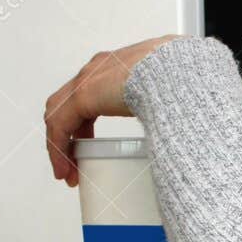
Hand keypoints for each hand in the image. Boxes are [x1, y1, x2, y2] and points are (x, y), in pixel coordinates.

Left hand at [43, 35, 179, 186]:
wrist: (181, 73)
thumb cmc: (184, 85)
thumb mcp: (170, 102)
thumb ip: (165, 117)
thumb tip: (176, 144)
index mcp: (120, 69)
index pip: (90, 96)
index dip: (84, 126)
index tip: (88, 149)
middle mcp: (99, 70)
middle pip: (69, 107)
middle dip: (69, 138)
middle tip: (73, 165)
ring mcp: (89, 78)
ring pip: (59, 116)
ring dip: (60, 146)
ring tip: (67, 172)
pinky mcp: (83, 93)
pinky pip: (59, 125)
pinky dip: (58, 148)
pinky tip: (64, 168)